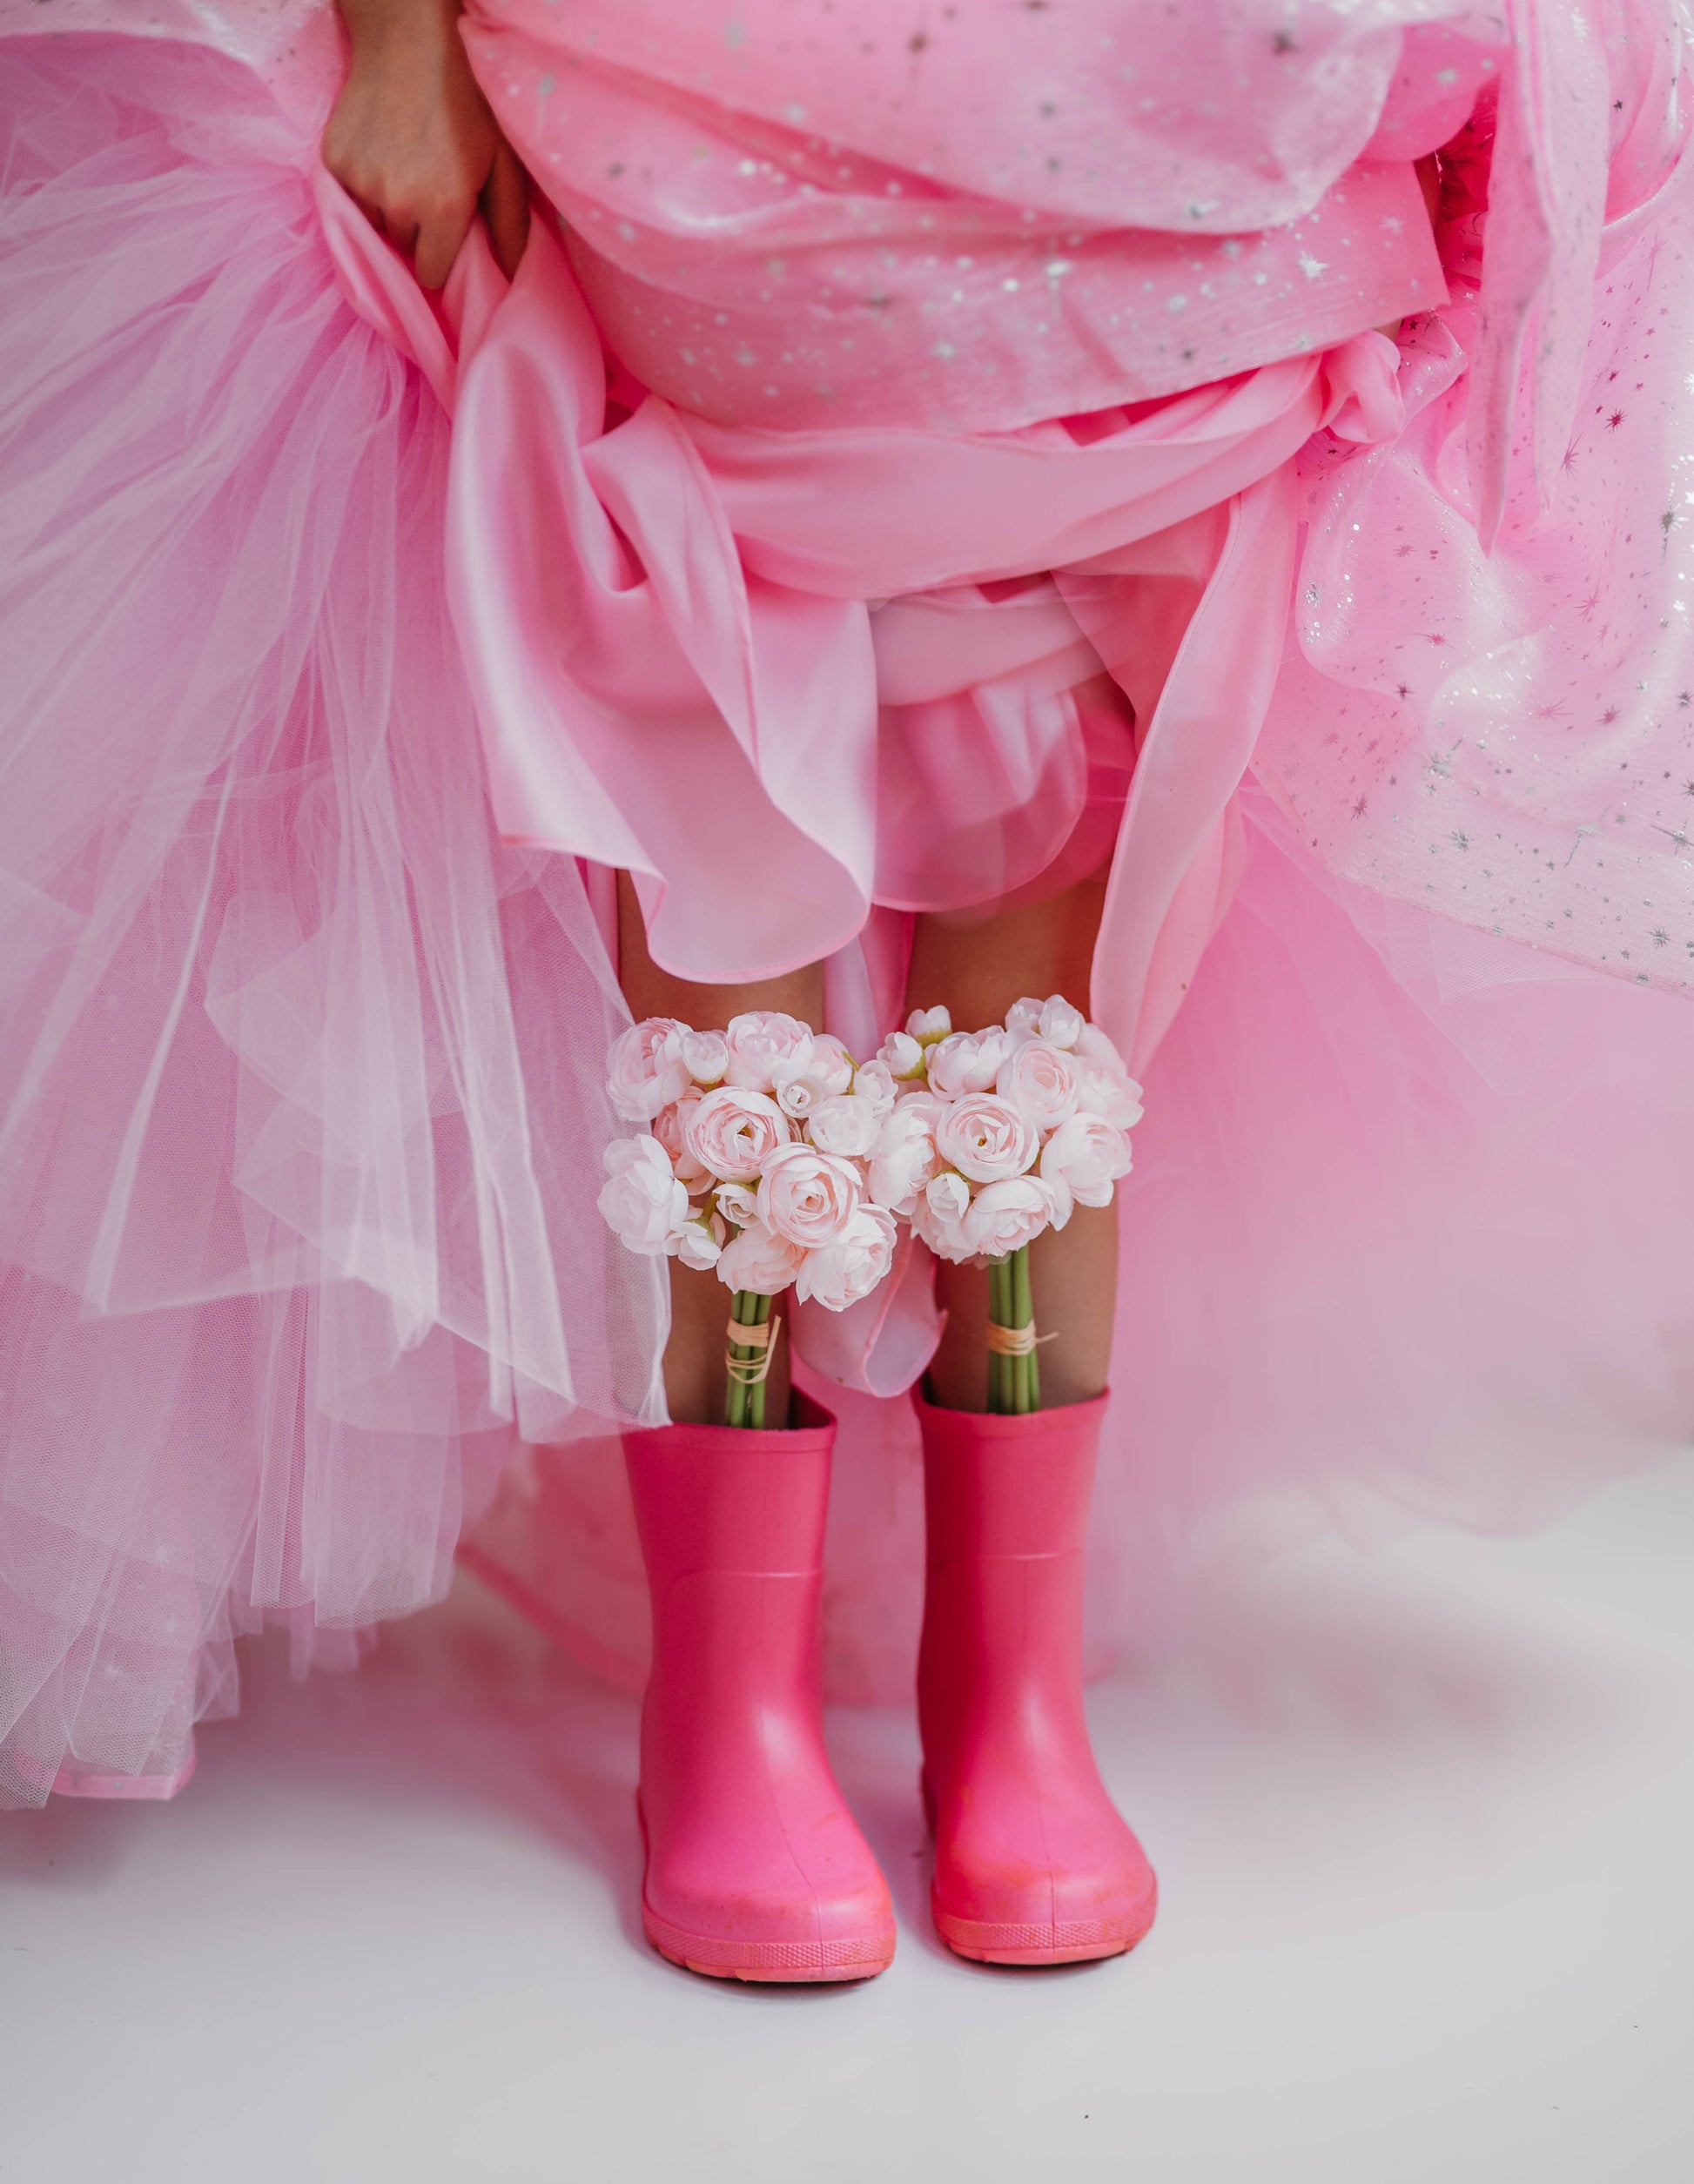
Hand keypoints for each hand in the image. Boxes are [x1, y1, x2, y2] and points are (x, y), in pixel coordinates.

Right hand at [324, 0, 527, 287]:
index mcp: (442, 210)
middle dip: (416, 229)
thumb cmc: (467, 99)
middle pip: (403, 246)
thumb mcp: (501, 160)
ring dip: (387, 207)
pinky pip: (348, 195)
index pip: (431, 274)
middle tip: (427, 187)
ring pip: (374, 222)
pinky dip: (362, 182)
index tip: (445, 239)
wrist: (408, 39)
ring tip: (403, 165)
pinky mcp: (332, 162)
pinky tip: (380, 150)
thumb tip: (511, 276)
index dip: (439, 259)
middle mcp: (396, 204)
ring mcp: (359, 183)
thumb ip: (509, 223)